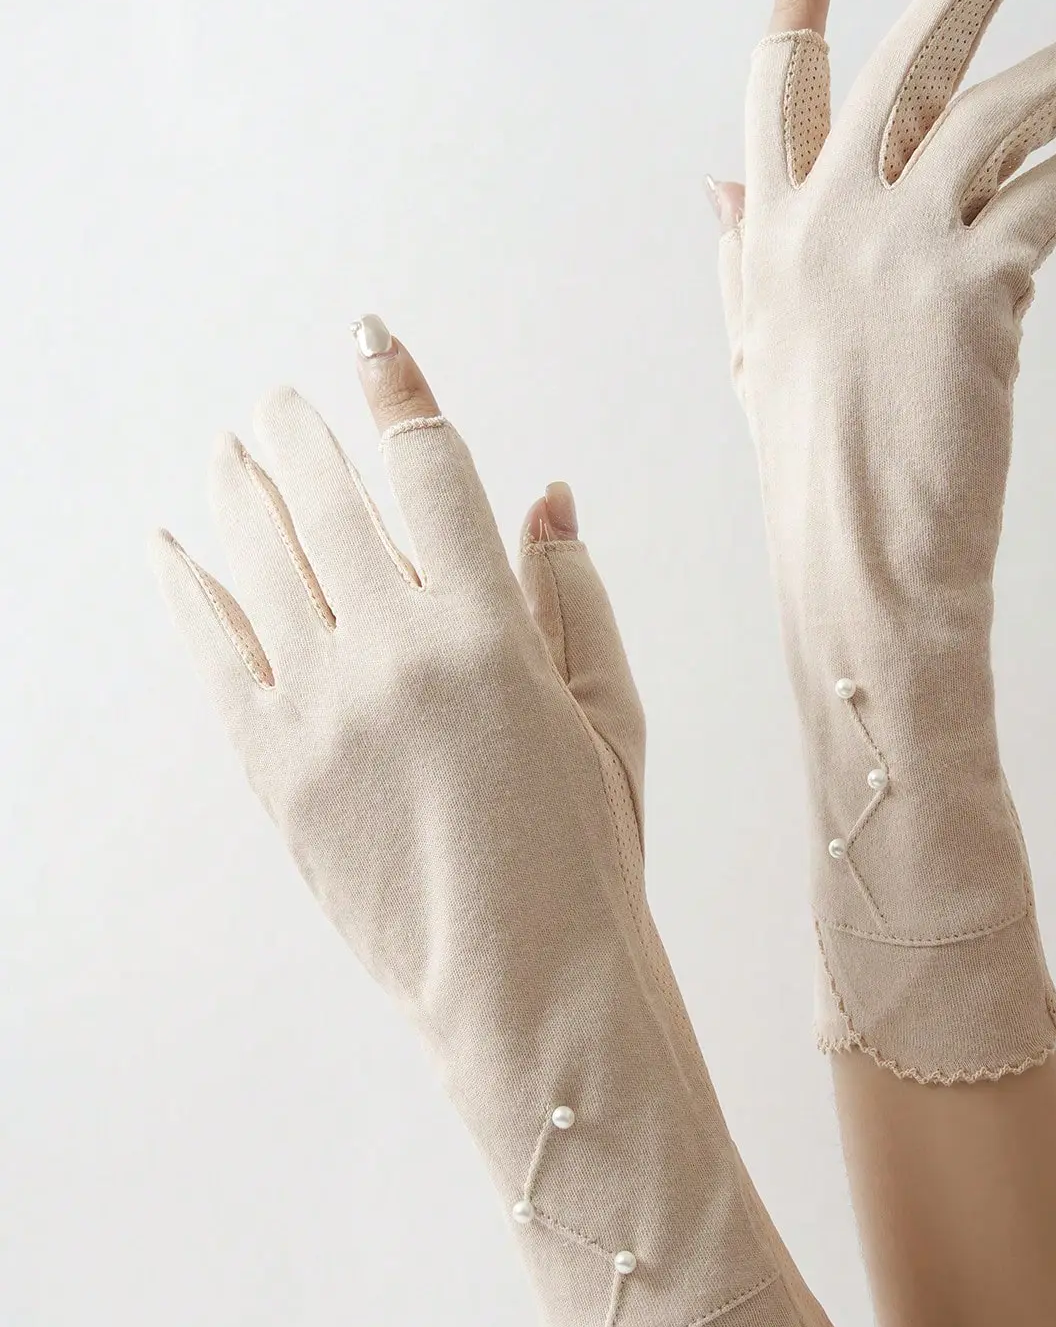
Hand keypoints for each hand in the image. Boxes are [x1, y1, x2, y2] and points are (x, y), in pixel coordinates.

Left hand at [150, 318, 843, 1326]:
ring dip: (242, 490)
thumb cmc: (588, 855)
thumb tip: (544, 493)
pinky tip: (173, 549)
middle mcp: (401, 649)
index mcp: (497, 629)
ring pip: (261, 557)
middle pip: (331, 495)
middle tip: (282, 404)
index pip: (434, 467)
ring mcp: (325, 708)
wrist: (524, 985)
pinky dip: (188, 589)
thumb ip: (574, 595)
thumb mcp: (612, 717)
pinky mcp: (272, 768)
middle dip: (302, 433)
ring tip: (232, 452)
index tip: (371, 341)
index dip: (401, 391)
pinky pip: (213, 652)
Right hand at [708, 0, 1055, 1080]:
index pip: (777, 104)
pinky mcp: (971, 282)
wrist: (858, 587)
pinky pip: (1051, 181)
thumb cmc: (817, 501)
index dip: (799, 16)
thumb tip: (721, 189)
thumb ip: (742, 268)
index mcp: (766, 253)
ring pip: (988, 110)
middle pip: (894, 72)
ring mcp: (889, 249)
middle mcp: (818, 231)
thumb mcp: (761, 370)